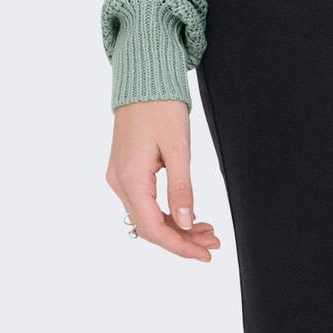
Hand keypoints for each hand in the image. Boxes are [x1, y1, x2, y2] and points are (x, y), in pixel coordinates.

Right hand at [105, 99, 221, 261]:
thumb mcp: (178, 147)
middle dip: (182, 239)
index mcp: (131, 178)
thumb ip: (181, 188)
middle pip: (149, 227)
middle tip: (213, 242)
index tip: (205, 253)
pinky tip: (186, 214)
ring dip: (175, 227)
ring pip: (146, 216)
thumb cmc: (161, 106)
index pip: (154, 228)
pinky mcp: (124, 170)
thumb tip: (186, 223)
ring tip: (206, 230)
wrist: (143, 78)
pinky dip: (165, 212)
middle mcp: (119, 182)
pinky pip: (143, 202)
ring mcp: (119, 177)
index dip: (180, 246)